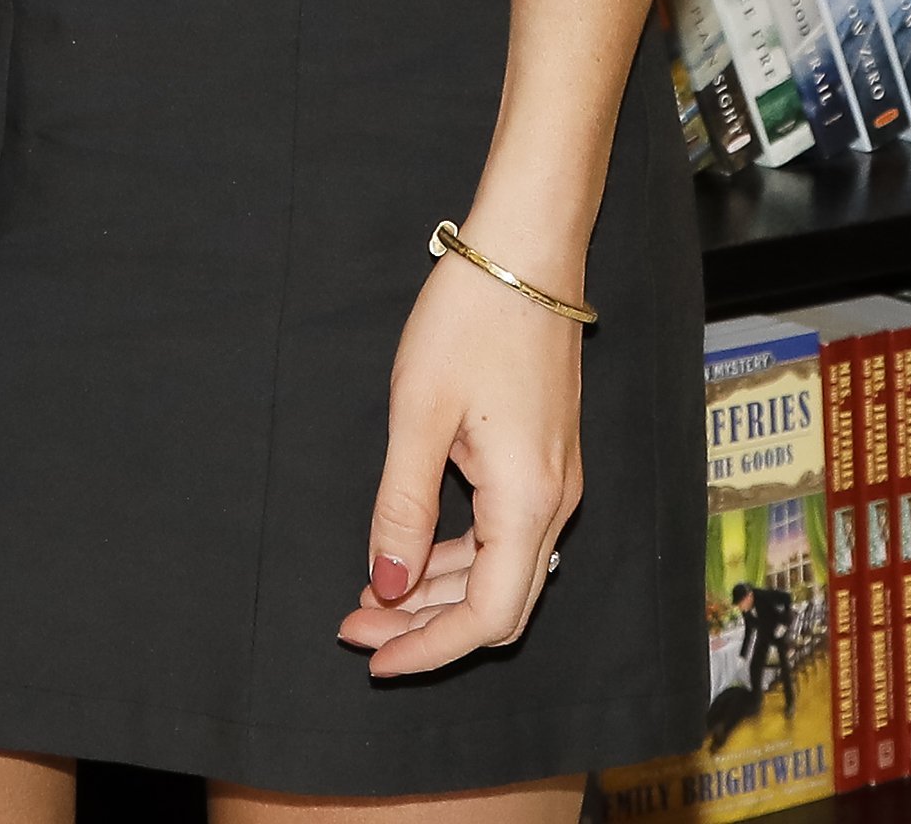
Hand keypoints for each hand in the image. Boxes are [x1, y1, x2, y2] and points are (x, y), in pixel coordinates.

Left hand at [335, 242, 582, 676]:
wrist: (525, 253)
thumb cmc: (469, 319)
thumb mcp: (418, 412)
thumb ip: (402, 505)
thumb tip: (386, 585)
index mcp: (529, 499)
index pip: (487, 616)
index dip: (431, 647)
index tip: (374, 657)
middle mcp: (554, 503)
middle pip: (496, 604)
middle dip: (425, 624)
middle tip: (356, 627)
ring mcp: (554, 482)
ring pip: (499, 571)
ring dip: (436, 591)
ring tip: (370, 594)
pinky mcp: (543, 460)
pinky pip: (504, 534)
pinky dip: (457, 553)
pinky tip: (410, 550)